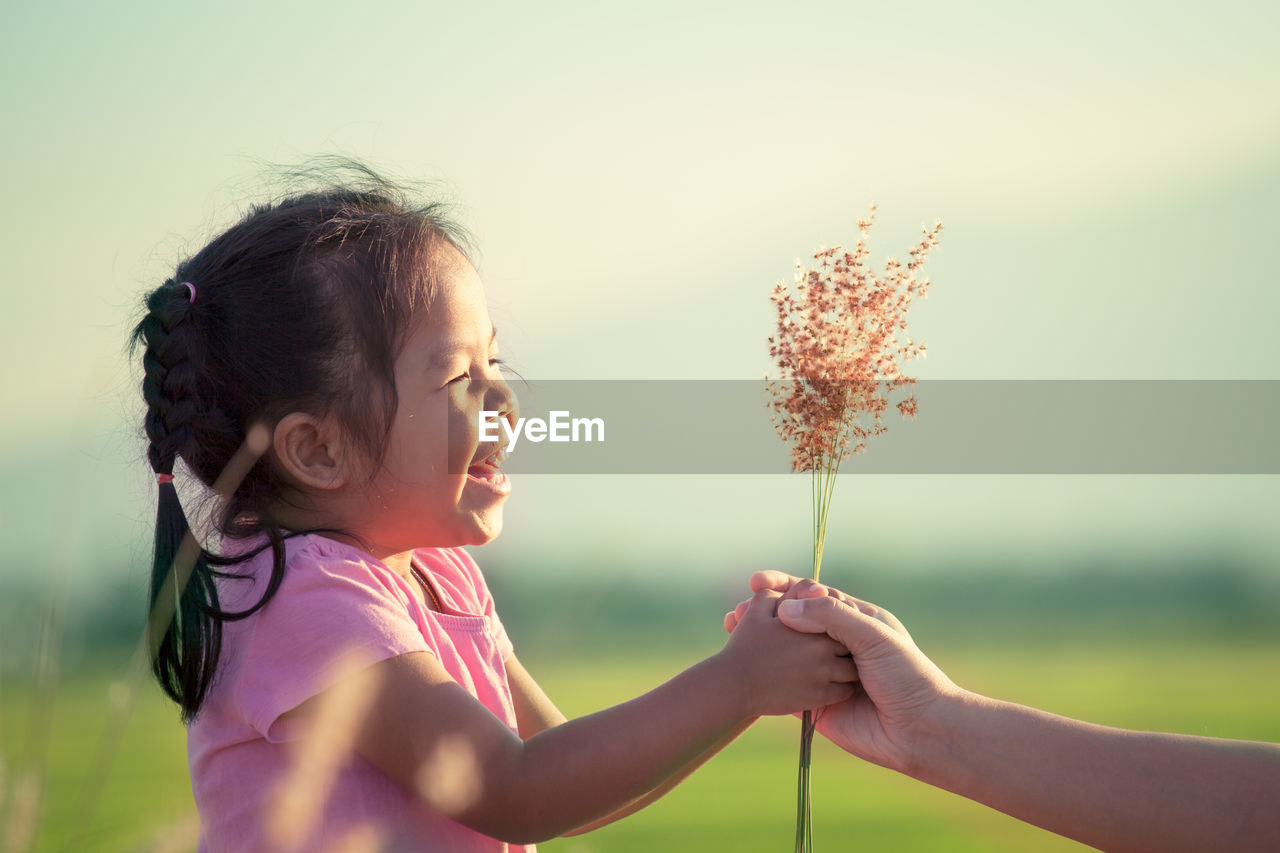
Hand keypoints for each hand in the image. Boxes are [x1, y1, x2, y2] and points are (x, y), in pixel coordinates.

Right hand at [730, 572, 958, 774]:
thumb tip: (788, 608)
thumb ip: (833, 617)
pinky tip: (743, 663)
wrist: (919, 732)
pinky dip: (766, 673)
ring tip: (732, 627)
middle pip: (797, 622)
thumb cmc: (906, 676)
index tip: (756, 581)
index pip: (815, 597)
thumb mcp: (872, 636)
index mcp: (859, 620)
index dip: (785, 588)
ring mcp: (829, 674)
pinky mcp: (819, 703)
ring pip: (789, 651)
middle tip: (736, 610)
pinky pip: (788, 683)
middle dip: (765, 614)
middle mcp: (842, 644)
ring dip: (761, 640)